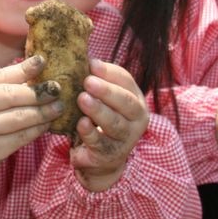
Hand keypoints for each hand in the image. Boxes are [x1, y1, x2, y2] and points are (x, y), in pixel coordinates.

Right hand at [0, 55, 62, 194]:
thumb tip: (22, 73)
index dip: (22, 69)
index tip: (42, 61)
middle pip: (11, 96)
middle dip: (38, 91)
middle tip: (57, 88)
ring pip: (19, 118)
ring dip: (42, 112)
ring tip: (57, 106)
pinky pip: (19, 139)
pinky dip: (35, 131)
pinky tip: (44, 125)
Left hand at [70, 59, 148, 191]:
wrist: (102, 160)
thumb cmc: (100, 121)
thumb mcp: (104, 100)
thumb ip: (97, 80)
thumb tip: (86, 58)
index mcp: (136, 100)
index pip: (126, 81)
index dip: (109, 72)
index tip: (91, 65)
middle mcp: (136, 120)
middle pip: (126, 103)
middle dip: (107, 91)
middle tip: (87, 81)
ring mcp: (125, 139)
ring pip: (115, 124)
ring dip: (98, 110)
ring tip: (82, 99)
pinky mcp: (110, 155)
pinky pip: (100, 143)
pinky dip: (90, 133)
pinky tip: (81, 123)